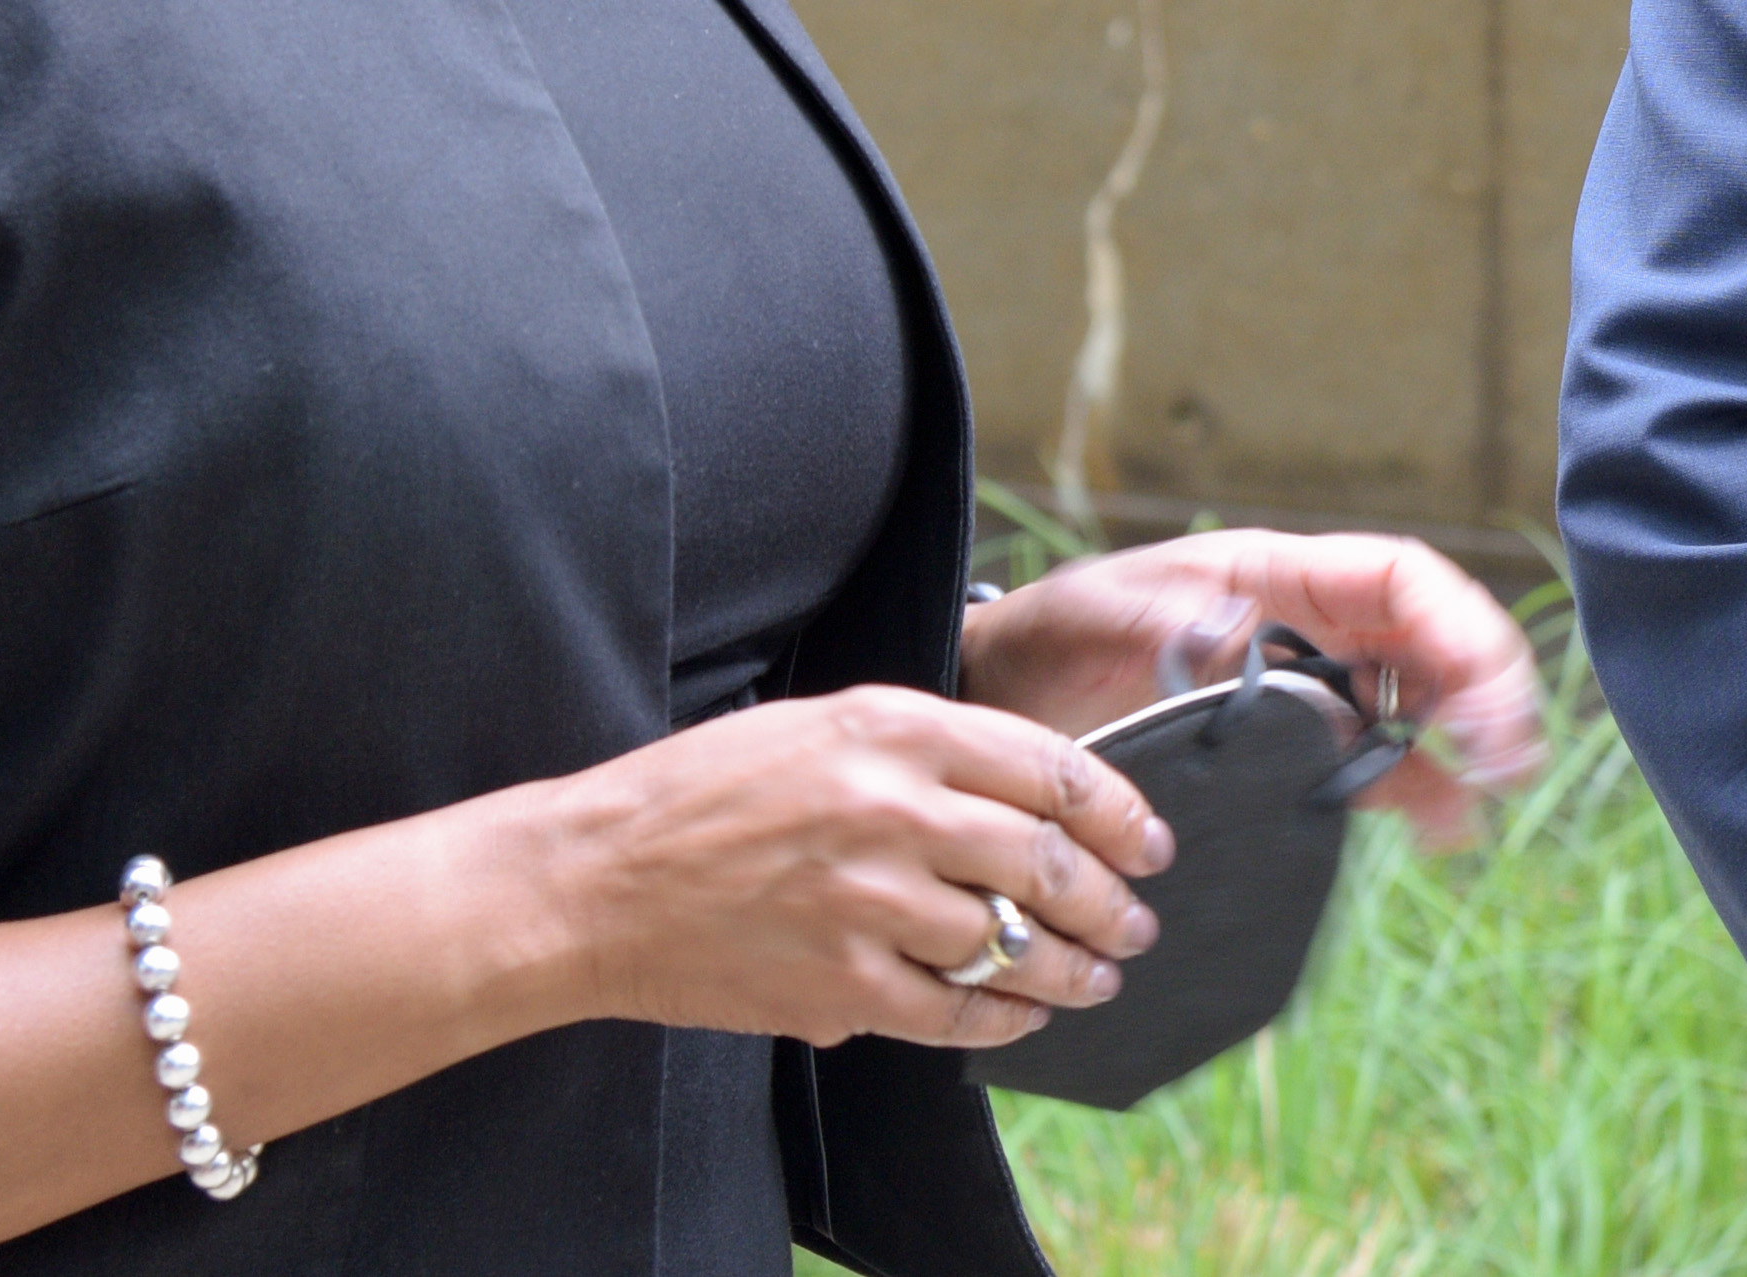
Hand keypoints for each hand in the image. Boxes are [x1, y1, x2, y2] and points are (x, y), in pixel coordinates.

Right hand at [523, 685, 1173, 1053]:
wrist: (598, 877)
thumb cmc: (702, 792)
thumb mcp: (819, 727)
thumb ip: (924, 750)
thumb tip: (1028, 795)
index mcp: (893, 730)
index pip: (1051, 769)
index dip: (1120, 813)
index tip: (1148, 843)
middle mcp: (894, 810)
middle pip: (1051, 861)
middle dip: (1113, 902)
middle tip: (1135, 922)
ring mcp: (870, 903)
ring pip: (1015, 943)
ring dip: (1074, 969)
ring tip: (1096, 977)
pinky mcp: (842, 984)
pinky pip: (957, 1011)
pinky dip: (1005, 1019)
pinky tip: (1022, 1017)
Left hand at [956, 527, 1548, 845]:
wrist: (1001, 697)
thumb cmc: (1050, 636)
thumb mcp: (1110, 618)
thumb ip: (1188, 633)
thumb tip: (1269, 659)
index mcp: (1275, 574)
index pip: (1398, 578)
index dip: (1455, 624)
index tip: (1480, 688)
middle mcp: (1306, 623)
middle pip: (1428, 637)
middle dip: (1482, 683)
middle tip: (1506, 751)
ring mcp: (1304, 686)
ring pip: (1415, 698)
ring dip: (1464, 737)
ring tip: (1491, 789)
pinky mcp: (1287, 748)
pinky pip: (1372, 758)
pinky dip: (1417, 786)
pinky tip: (1444, 826)